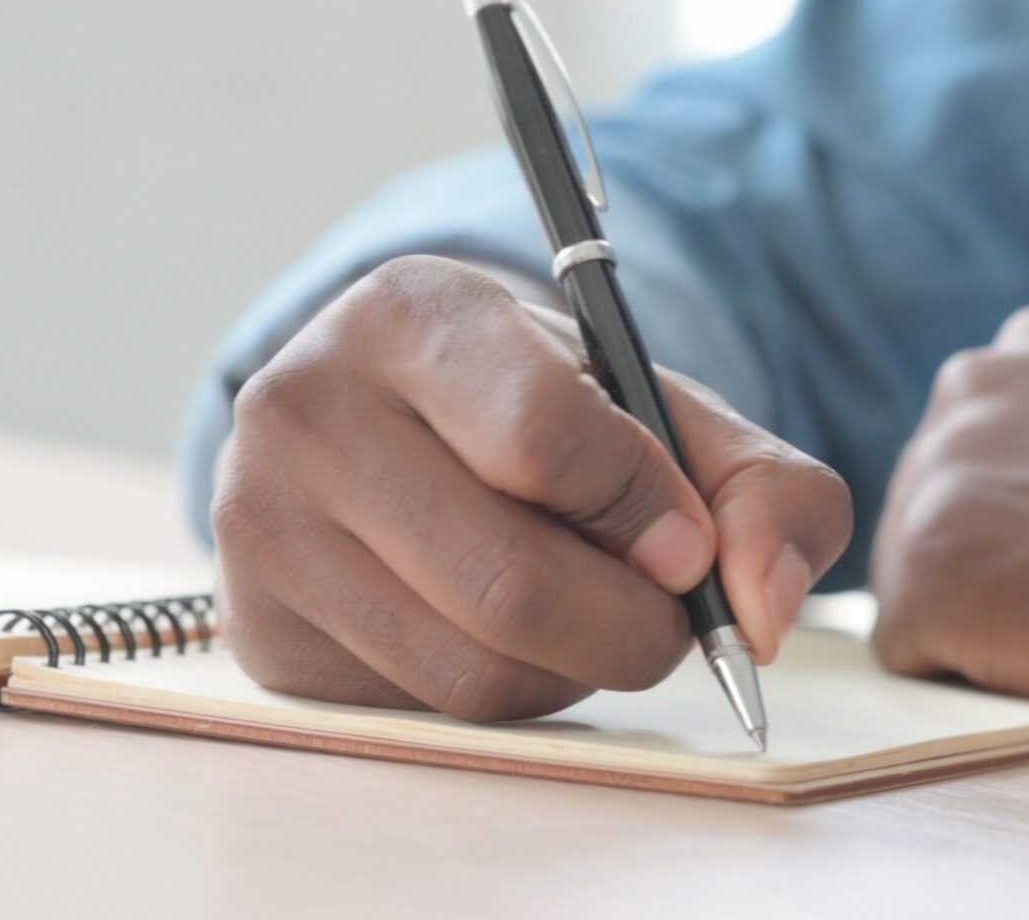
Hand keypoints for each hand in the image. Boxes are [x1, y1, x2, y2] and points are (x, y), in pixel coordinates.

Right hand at [212, 255, 852, 720]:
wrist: (384, 419)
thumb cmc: (537, 407)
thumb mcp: (655, 405)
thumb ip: (760, 487)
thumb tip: (768, 612)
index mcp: (409, 313)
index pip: (543, 437)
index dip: (646, 510)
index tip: (686, 544)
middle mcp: (305, 409)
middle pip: (512, 586)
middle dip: (632, 625)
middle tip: (664, 611)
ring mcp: (262, 527)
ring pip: (476, 673)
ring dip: (572, 668)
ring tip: (574, 603)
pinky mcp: (260, 632)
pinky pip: (426, 715)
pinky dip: (501, 694)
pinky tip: (493, 628)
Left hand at [871, 304, 1028, 754]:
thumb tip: (1011, 518)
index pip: (977, 471)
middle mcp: (970, 385)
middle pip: (934, 528)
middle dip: (1007, 581)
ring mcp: (938, 473)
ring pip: (921, 596)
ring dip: (998, 633)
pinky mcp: (927, 572)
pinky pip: (917, 662)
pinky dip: (988, 684)